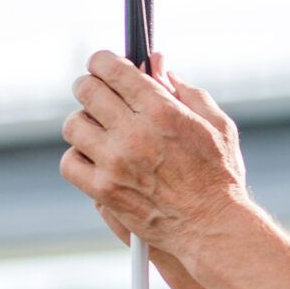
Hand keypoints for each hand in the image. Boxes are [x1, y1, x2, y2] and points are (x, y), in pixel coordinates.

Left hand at [60, 52, 247, 260]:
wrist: (214, 227)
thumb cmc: (219, 175)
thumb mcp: (215, 124)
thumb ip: (184, 90)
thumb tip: (156, 64)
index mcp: (163, 111)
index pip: (113, 69)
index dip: (102, 61)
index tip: (102, 64)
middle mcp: (135, 134)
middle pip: (86, 90)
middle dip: (90, 86)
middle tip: (97, 94)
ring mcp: (115, 163)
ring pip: (73, 125)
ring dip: (84, 123)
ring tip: (98, 131)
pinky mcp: (104, 191)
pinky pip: (69, 163)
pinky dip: (78, 158)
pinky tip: (95, 159)